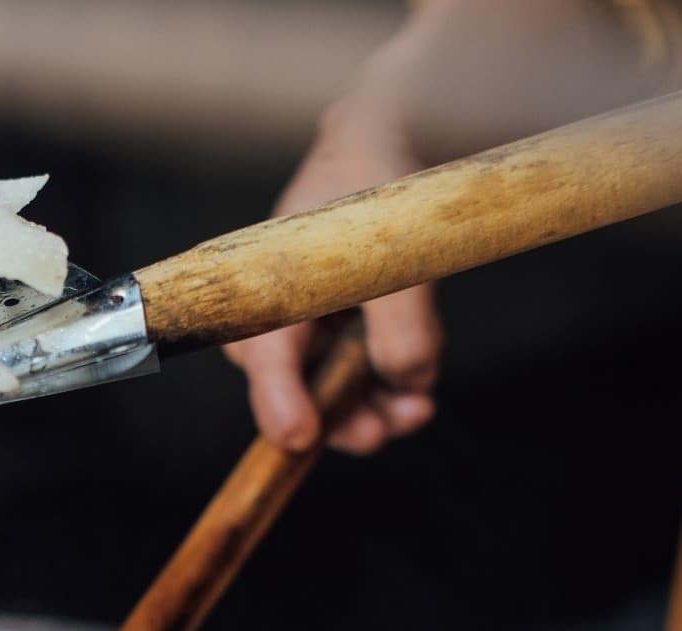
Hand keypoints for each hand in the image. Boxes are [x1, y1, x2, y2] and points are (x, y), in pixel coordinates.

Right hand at [223, 94, 441, 454]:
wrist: (392, 144)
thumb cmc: (374, 180)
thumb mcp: (394, 244)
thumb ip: (403, 320)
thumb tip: (408, 383)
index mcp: (268, 286)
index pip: (266, 355)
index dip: (278, 401)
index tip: (299, 435)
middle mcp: (283, 317)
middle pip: (294, 391)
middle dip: (337, 421)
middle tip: (379, 434)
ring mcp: (317, 329)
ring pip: (331, 393)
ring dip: (371, 414)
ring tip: (415, 413)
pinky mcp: (350, 333)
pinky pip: (363, 381)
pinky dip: (388, 395)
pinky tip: (416, 396)